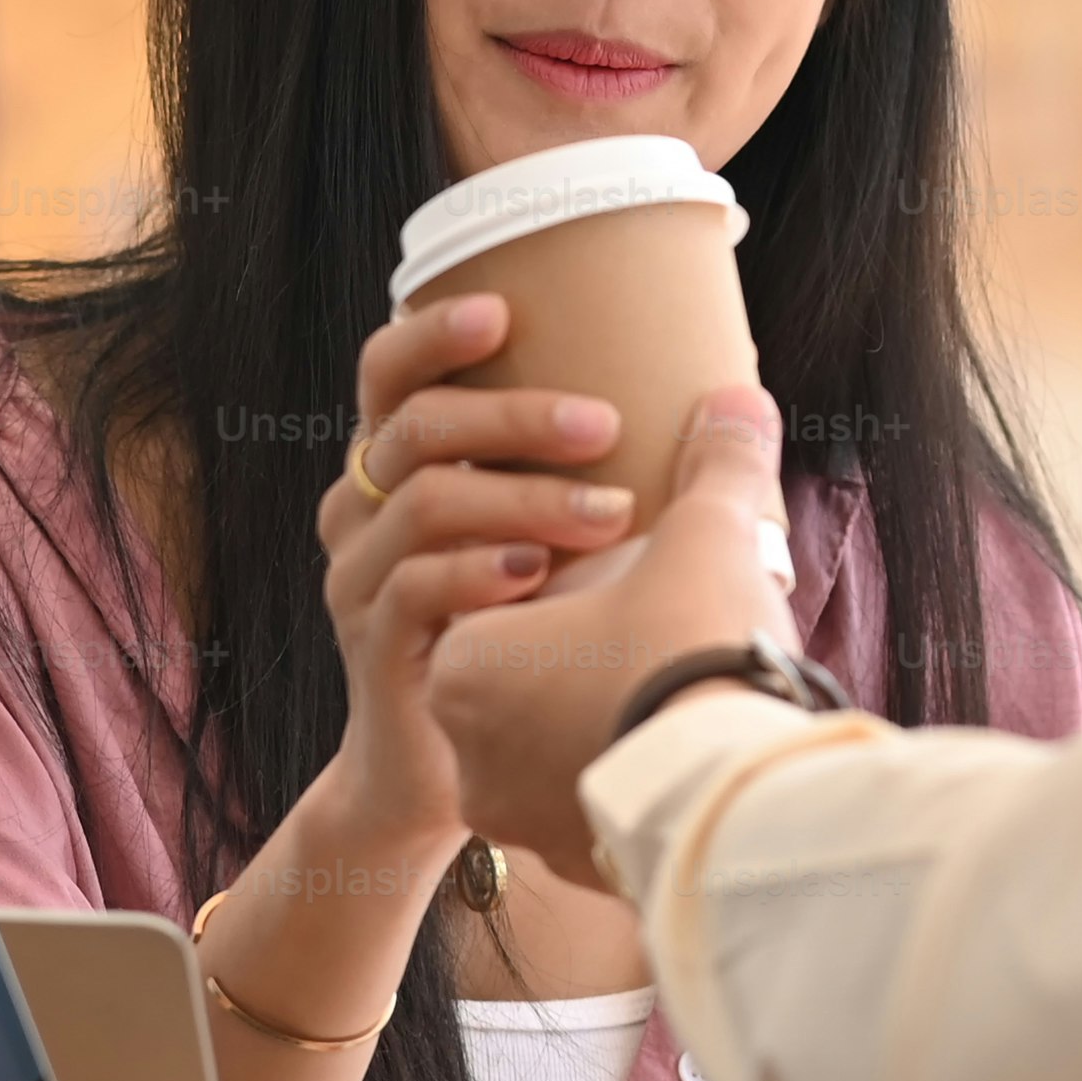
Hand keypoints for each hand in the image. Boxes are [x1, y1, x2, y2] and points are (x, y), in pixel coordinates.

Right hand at [298, 293, 638, 854]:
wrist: (436, 767)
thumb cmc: (513, 634)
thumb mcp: (541, 536)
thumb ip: (584, 471)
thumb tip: (724, 399)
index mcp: (395, 469)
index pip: (388, 374)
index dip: (433, 334)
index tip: (504, 314)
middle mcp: (360, 511)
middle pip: (417, 429)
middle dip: (514, 418)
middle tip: (601, 425)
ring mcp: (358, 578)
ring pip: (425, 503)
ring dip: (525, 499)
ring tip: (609, 515)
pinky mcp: (374, 645)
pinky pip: (416, 589)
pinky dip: (484, 573)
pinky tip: (539, 578)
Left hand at [430, 383, 799, 895]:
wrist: (736, 803)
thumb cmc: (694, 659)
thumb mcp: (707, 541)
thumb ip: (716, 470)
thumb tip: (737, 403)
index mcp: (466, 657)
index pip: (495, 588)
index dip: (561, 564)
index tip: (617, 555)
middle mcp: (468, 744)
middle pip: (519, 671)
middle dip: (577, 646)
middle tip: (648, 622)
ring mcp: (514, 814)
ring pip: (547, 746)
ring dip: (596, 718)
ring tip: (668, 690)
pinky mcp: (568, 866)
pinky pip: (584, 810)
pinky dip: (622, 779)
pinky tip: (676, 756)